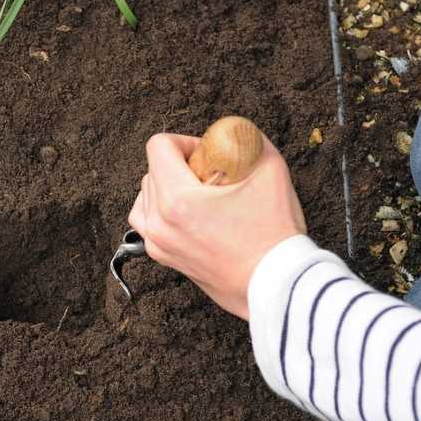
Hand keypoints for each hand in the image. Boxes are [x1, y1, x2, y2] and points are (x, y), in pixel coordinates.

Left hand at [128, 132, 306, 319]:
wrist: (276, 286)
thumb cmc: (273, 236)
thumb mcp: (270, 170)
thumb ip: (248, 141)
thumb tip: (233, 134)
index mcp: (177, 199)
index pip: (158, 146)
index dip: (185, 141)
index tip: (207, 155)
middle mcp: (160, 222)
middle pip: (151, 171)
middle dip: (179, 165)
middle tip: (212, 177)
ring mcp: (159, 243)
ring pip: (144, 198)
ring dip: (166, 188)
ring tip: (199, 195)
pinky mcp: (165, 258)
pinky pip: (149, 224)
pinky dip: (163, 212)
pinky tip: (193, 214)